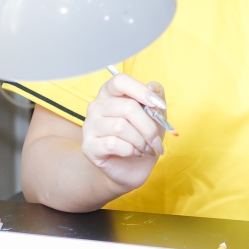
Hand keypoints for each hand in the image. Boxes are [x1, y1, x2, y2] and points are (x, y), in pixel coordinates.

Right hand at [81, 73, 165, 189]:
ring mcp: (90, 126)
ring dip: (140, 140)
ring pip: (120, 127)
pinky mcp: (89, 146)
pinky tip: (133, 152)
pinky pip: (113, 144)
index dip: (141, 91)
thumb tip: (153, 87)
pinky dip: (130, 150)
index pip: (120, 81)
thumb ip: (155, 98)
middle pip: (127, 107)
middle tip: (155, 139)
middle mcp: (96, 106)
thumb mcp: (155, 115)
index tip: (159, 105)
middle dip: (148, 126)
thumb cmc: (142, 137)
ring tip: (144, 146)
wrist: (131, 168)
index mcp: (110, 93)